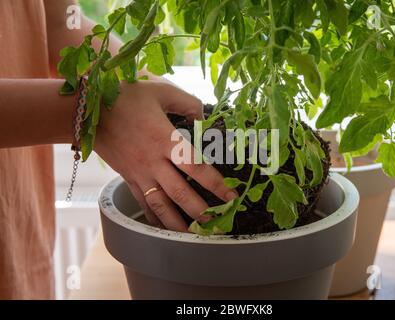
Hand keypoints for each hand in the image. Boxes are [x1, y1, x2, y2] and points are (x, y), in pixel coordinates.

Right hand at [95, 79, 237, 231]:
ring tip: (193, 234)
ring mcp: (139, 173)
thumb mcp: (161, 90)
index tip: (231, 197)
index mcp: (164, 139)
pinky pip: (143, 202)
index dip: (216, 184)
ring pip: (160, 204)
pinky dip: (154, 217)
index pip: (196, 167)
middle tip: (217, 223)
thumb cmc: (125, 96)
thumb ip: (187, 103)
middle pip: (180, 193)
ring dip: (177, 222)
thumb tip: (204, 116)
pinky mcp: (127, 178)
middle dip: (200, 211)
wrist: (86, 109)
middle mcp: (153, 161)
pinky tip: (164, 227)